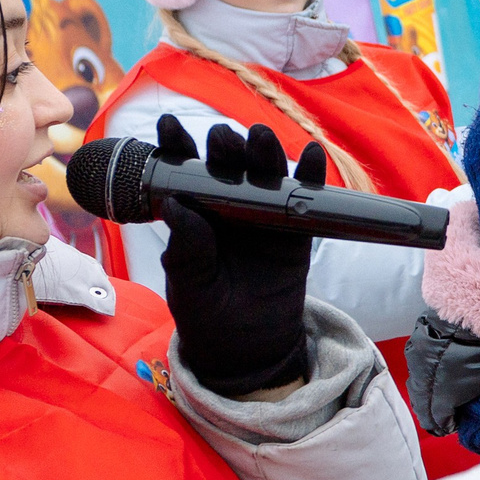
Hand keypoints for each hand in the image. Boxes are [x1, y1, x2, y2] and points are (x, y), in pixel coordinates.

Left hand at [158, 115, 321, 397]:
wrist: (248, 353)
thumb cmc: (208, 318)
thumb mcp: (189, 288)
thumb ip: (187, 249)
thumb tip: (178, 204)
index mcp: (193, 214)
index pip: (180, 172)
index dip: (175, 146)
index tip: (167, 126)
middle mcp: (228, 208)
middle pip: (227, 166)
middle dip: (226, 146)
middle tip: (224, 139)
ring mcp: (264, 217)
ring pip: (264, 176)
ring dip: (264, 152)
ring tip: (262, 139)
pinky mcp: (296, 233)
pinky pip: (305, 201)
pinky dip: (310, 177)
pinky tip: (312, 156)